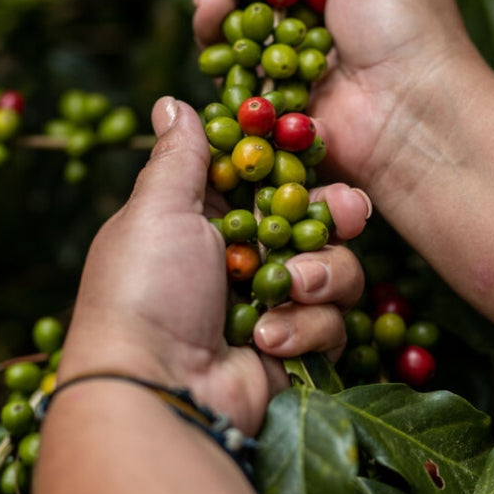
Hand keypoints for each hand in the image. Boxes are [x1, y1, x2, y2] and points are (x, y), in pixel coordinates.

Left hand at [57, 96, 367, 434]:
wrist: (156, 392)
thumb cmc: (145, 290)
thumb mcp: (158, 209)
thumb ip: (181, 155)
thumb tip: (170, 101)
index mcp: (203, 218)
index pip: (265, 177)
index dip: (296, 162)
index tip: (318, 148)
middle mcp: (240, 258)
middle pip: (311, 220)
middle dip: (333, 215)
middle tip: (348, 211)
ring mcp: (269, 304)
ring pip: (333, 270)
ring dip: (319, 278)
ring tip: (287, 291)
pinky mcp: (293, 347)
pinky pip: (331, 321)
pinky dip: (304, 327)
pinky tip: (267, 340)